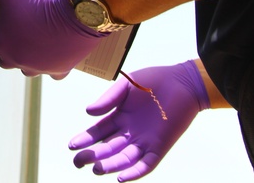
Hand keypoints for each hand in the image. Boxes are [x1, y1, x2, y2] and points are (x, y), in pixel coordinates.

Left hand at [0, 0, 104, 78]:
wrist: (80, 6)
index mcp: (2, 40)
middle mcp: (19, 58)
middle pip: (3, 60)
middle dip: (1, 49)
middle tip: (5, 37)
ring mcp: (41, 65)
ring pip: (27, 68)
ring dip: (24, 59)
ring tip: (28, 45)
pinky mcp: (63, 66)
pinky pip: (53, 73)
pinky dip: (50, 65)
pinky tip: (52, 55)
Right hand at [69, 60, 209, 180]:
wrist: (183, 82)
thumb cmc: (155, 80)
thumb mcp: (126, 87)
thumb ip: (107, 99)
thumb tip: (88, 113)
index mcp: (119, 117)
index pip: (98, 132)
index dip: (84, 139)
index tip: (71, 145)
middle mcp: (129, 132)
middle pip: (107, 148)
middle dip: (91, 156)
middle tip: (78, 162)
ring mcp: (144, 141)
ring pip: (123, 159)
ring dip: (110, 165)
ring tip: (96, 169)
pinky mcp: (159, 146)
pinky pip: (146, 164)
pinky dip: (134, 172)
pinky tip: (121, 178)